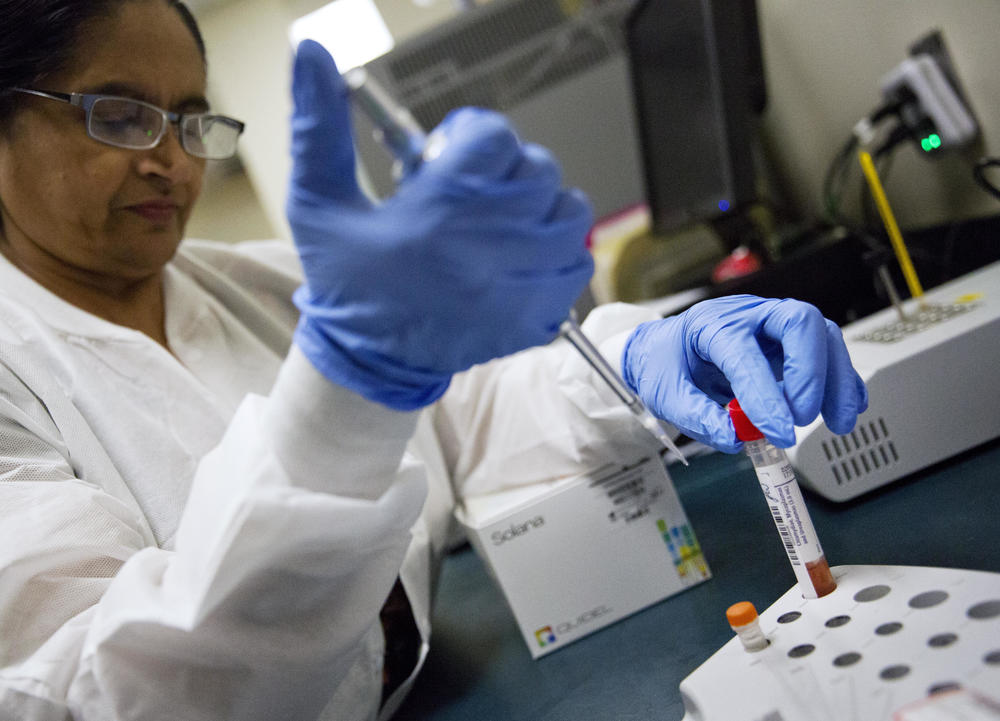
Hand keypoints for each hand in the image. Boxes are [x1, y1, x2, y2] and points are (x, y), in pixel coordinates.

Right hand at [287, 41, 593, 409]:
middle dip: (504, 170)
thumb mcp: (320, 205)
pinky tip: (517, 258)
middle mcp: (493, 242)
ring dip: (539, 206)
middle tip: (469, 193)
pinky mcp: (541, 313)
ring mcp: (524, 281)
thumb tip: (312, 56)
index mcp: (442, 209)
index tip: (449, 154)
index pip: (494, 136)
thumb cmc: (349, 283)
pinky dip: (556, 251)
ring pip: (568, 209)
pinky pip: (577, 259)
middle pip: (537, 167)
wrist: (372, 360)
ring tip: (499, 223)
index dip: (470, 136)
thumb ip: (319, 129)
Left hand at [621, 295, 867, 451]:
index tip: (778, 432)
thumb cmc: (666, 362)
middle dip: (809, 373)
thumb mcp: (665, 393)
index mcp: (711, 324)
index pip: (745, 352)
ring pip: (822, 334)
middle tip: (801, 417)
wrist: (667, 348)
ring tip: (836, 422)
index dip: (764, 394)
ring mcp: (774, 325)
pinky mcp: (791, 342)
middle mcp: (748, 315)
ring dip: (836, 379)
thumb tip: (736, 438)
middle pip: (798, 322)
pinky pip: (828, 350)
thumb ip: (697, 416)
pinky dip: (842, 379)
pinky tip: (848, 407)